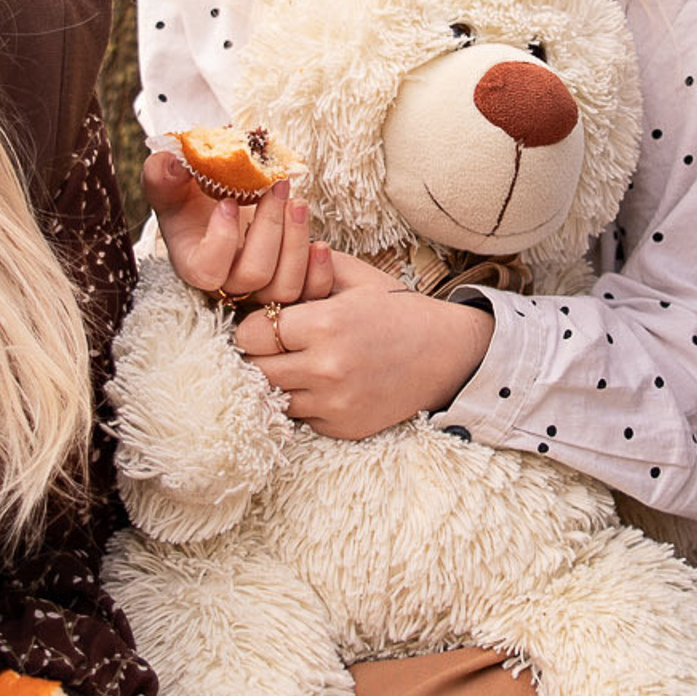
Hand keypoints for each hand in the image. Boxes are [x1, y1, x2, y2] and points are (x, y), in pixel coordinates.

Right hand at [144, 154, 330, 309]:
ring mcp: (261, 289)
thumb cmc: (196, 193)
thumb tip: (169, 163)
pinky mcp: (290, 284)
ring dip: (296, 243)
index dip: (221, 240)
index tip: (229, 202)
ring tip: (297, 203)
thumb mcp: (174, 181)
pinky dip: (319, 271)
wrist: (225, 198)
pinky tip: (319, 243)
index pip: (206, 271)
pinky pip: (310, 293)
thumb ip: (162, 174)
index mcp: (194, 263)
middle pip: (253, 276)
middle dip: (269, 228)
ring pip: (284, 288)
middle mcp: (228, 283)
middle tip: (276, 189)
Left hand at [235, 247, 493, 438]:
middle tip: (273, 344)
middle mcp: (326, 368)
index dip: (252, 326)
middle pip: (253, 370)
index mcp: (325, 324)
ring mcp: (334, 403)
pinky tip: (321, 383)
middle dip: (257, 355)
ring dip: (277, 381)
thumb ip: (305, 268)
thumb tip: (261, 270)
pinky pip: (299, 417)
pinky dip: (302, 401)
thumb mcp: (355, 277)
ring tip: (296, 363)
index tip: (265, 321)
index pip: (249, 334)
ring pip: (272, 397)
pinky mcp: (342, 427)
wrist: (447, 354)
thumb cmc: (396, 309)